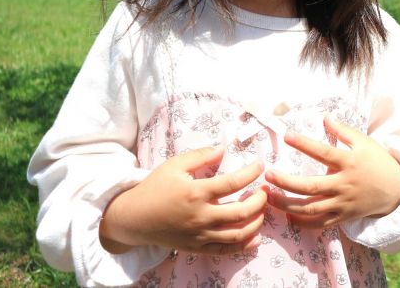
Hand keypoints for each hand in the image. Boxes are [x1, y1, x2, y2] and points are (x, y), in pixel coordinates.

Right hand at [99, 146, 266, 254]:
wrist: (134, 219)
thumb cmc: (155, 188)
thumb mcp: (175, 165)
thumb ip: (200, 155)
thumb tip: (223, 148)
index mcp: (196, 193)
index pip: (233, 183)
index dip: (251, 173)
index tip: (261, 165)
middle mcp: (200, 216)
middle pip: (241, 212)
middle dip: (260, 200)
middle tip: (265, 190)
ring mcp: (200, 235)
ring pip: (238, 234)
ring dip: (257, 222)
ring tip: (262, 209)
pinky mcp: (197, 247)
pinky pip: (225, 250)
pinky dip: (244, 246)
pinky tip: (256, 237)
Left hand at [264, 116, 399, 227]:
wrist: (396, 189)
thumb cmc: (378, 162)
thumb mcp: (364, 142)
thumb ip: (344, 130)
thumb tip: (325, 116)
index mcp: (349, 162)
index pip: (323, 152)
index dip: (304, 144)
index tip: (287, 135)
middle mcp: (344, 184)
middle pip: (311, 186)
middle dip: (286, 181)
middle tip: (268, 174)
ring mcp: (343, 203)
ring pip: (311, 207)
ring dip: (287, 204)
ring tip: (268, 197)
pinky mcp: (343, 217)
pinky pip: (320, 223)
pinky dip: (303, 222)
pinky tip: (288, 215)